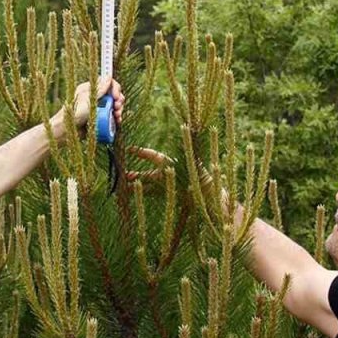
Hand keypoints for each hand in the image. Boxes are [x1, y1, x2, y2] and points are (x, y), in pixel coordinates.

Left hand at [66, 77, 123, 129]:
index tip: (116, 96)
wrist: (67, 131)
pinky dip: (116, 118)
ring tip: (117, 115)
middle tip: (117, 107)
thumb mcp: (87, 98)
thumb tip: (108, 77)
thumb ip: (99, 89)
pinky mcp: (100, 119)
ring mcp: (98, 108)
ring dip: (119, 110)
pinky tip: (117, 120)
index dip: (115, 88)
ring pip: (114, 106)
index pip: (107, 83)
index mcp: (90, 89)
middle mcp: (95, 98)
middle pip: (112, 95)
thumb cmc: (74, 113)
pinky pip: (112, 116)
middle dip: (118, 100)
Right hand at [126, 147, 247, 229]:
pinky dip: (146, 194)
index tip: (129, 149)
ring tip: (123, 189)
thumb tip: (189, 134)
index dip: (143, 153)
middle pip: (150, 172)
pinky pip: (156, 194)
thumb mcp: (198, 170)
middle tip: (121, 175)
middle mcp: (172, 175)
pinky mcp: (172, 196)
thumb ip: (191, 155)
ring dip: (138, 185)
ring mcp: (171, 186)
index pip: (157, 158)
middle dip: (135, 173)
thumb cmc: (207, 185)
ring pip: (150, 184)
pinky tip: (135, 197)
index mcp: (176, 167)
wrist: (216, 203)